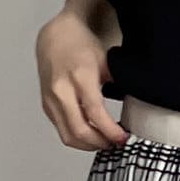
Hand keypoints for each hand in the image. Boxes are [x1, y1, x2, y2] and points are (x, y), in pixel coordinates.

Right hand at [36, 10, 129, 150]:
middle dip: (100, 143)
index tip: (123, 138)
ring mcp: (51, 100)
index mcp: (80, 77)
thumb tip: (133, 110)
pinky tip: (90, 134)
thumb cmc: (80, 46)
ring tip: (103, 142)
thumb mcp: (106, 61)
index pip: (95, 113)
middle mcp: (61, 90)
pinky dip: (77, 137)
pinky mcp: (46, 106)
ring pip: (68, 136)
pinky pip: (62, 129)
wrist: (55, 36)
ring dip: (88, 144)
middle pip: (79, 130)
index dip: (110, 131)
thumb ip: (116, 85)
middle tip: (114, 144)